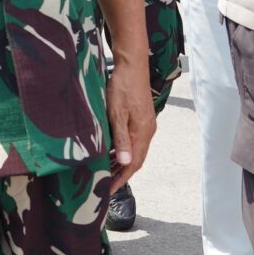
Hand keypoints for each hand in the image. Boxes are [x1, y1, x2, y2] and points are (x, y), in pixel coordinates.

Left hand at [104, 58, 154, 192]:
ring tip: (106, 170)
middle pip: (136, 159)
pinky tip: (112, 150)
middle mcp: (148, 132)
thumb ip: (120, 139)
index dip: (122, 178)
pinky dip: (124, 149)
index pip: (134, 164)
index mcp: (142, 133)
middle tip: (106, 184)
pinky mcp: (142, 118)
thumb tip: (125, 163)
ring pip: (135, 150)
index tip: (109, 190)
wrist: (132, 65)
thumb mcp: (117, 114)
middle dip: (122, 173)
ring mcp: (146, 125)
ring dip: (122, 161)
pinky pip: (134, 140)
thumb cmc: (122, 87)